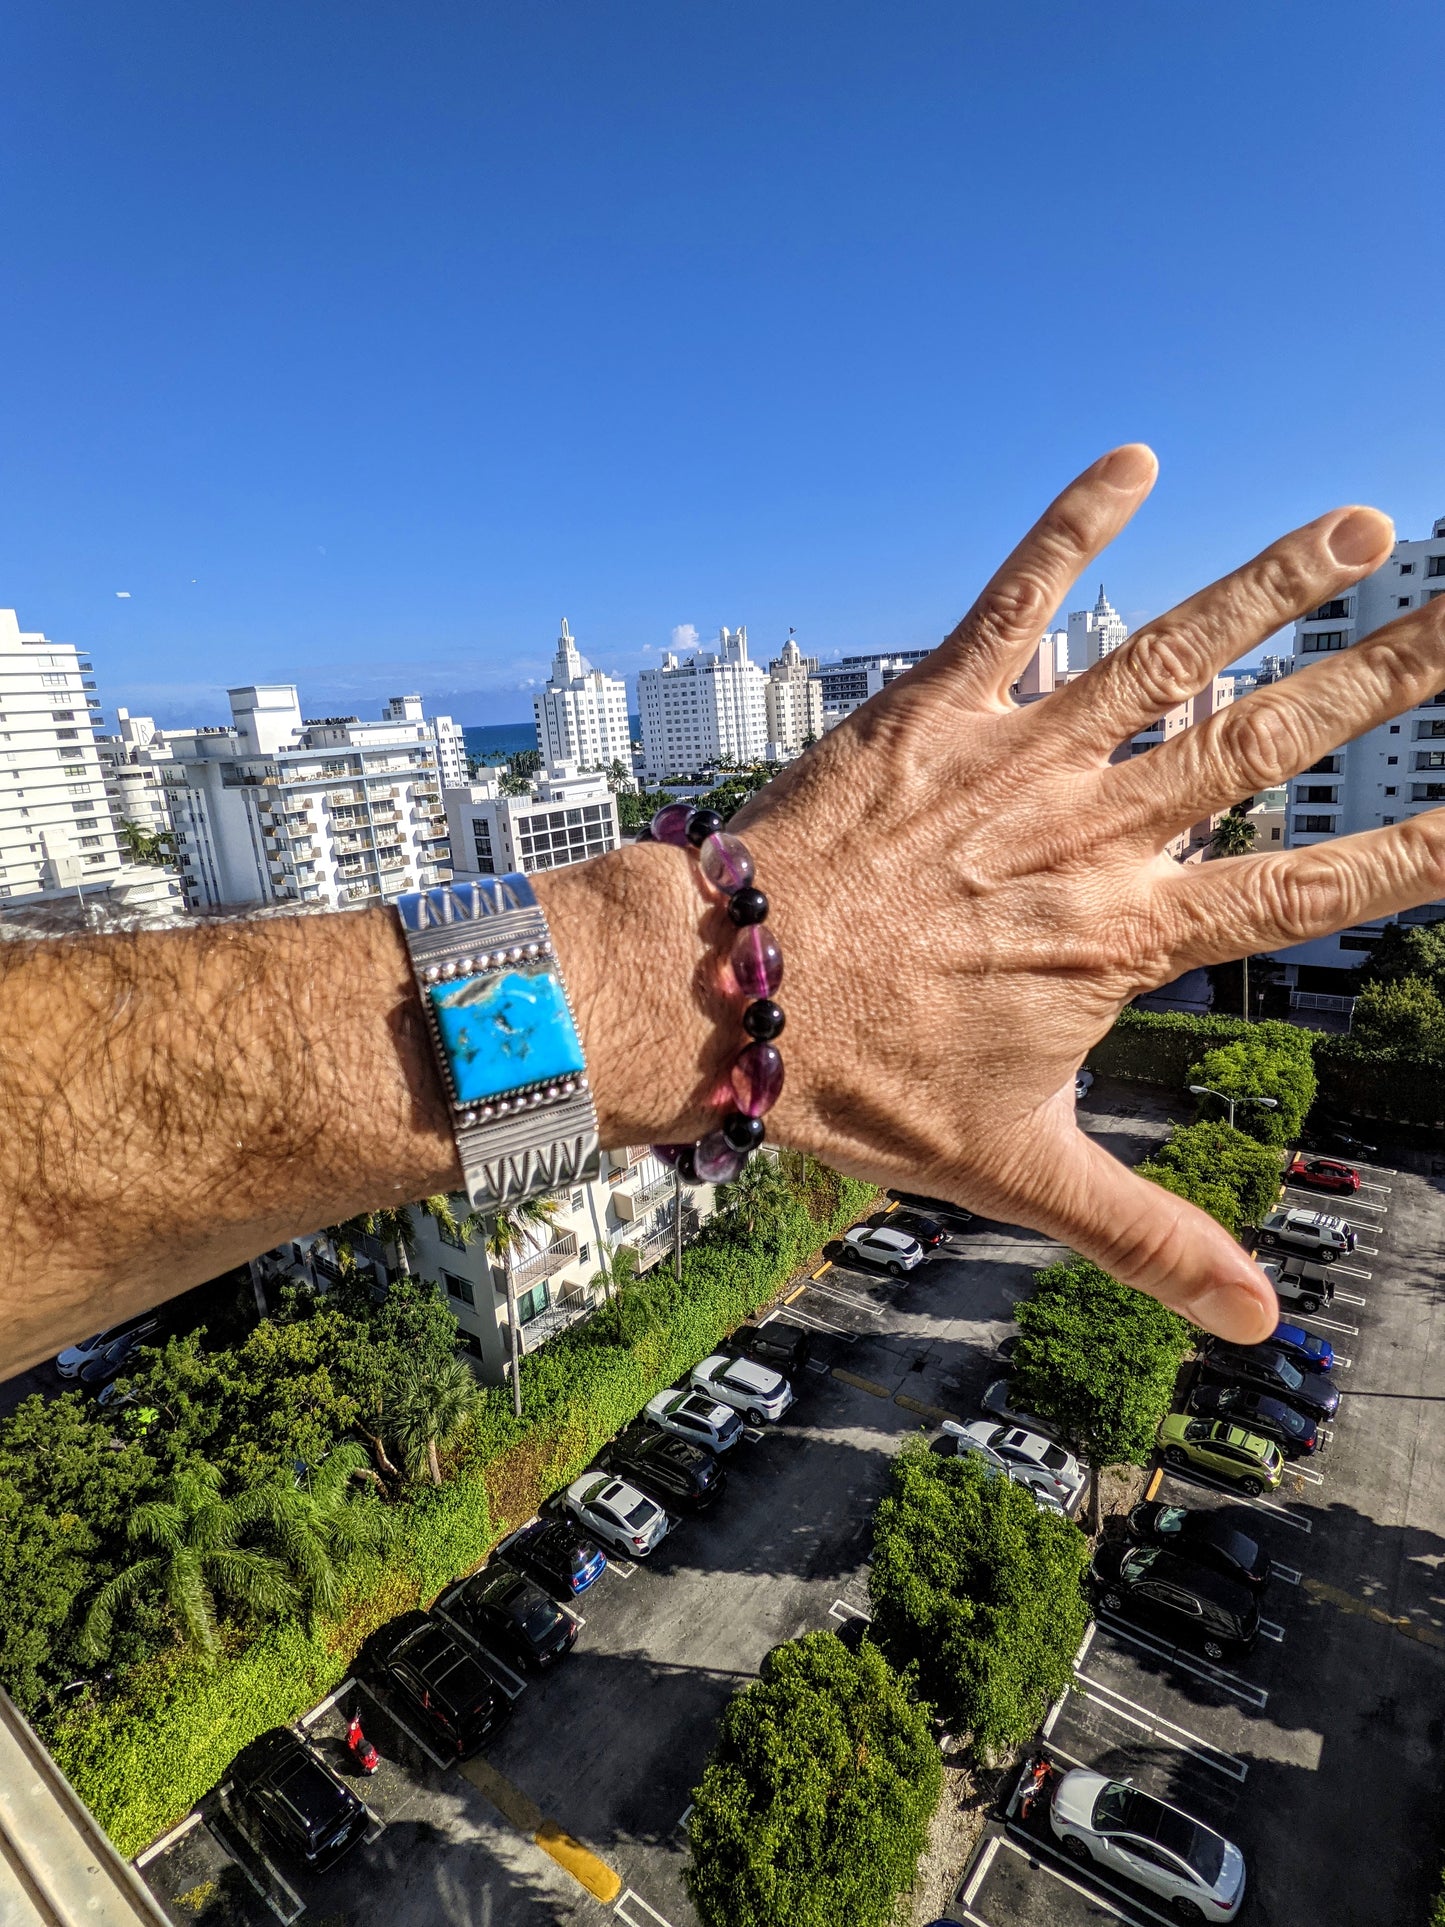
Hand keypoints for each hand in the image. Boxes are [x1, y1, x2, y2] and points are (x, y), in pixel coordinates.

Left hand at [552, 445, 1444, 1344]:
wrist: (721, 1001)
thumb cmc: (860, 1084)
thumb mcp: (1017, 1173)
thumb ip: (1145, 1237)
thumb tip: (1256, 1327)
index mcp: (1125, 942)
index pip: (1304, 896)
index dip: (1409, 858)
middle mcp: (1091, 838)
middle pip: (1265, 747)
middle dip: (1386, 678)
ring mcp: (1016, 765)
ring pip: (1165, 660)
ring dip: (1268, 585)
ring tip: (1363, 522)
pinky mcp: (937, 713)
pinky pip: (1013, 607)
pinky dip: (1069, 532)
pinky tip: (1133, 459)